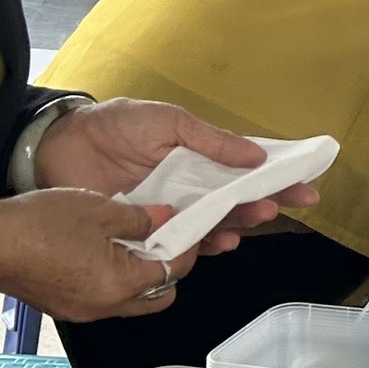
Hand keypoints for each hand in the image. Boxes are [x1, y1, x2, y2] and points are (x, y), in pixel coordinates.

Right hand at [0, 189, 195, 320]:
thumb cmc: (39, 225)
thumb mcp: (100, 209)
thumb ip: (140, 217)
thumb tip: (165, 216)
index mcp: (121, 284)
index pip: (174, 271)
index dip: (187, 245)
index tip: (189, 224)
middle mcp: (105, 306)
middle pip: (158, 294)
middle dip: (169, 266)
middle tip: (165, 235)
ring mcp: (82, 310)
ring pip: (131, 299)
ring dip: (140, 272)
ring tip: (135, 238)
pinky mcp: (64, 306)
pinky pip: (104, 296)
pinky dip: (115, 277)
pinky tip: (105, 248)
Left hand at [33, 99, 317, 252]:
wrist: (61, 146)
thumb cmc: (118, 126)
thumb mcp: (170, 122)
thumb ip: (212, 140)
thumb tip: (257, 157)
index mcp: (200, 159)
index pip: (247, 171)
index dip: (277, 178)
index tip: (307, 186)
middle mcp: (191, 188)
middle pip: (235, 201)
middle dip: (262, 204)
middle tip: (279, 206)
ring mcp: (170, 211)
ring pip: (212, 224)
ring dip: (236, 224)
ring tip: (252, 221)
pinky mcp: (145, 232)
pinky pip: (179, 243)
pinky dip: (201, 245)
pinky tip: (218, 243)